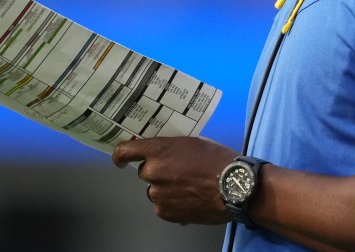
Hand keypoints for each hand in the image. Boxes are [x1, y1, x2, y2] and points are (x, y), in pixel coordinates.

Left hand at [113, 136, 238, 224]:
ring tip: (191, 188)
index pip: (125, 151)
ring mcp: (157, 194)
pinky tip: (192, 199)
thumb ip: (172, 148)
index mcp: (159, 150)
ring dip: (167, 189)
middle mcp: (153, 171)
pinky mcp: (165, 212)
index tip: (120, 160)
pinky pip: (163, 206)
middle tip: (180, 173)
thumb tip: (163, 155)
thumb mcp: (194, 142)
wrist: (234, 187)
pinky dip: (174, 204)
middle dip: (159, 172)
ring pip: (156, 190)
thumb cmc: (218, 161)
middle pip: (146, 172)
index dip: (120, 156)